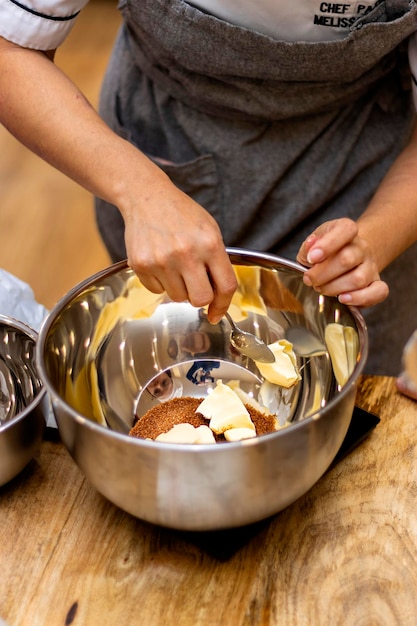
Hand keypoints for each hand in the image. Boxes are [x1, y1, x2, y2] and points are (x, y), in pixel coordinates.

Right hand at [122, 179, 236, 323]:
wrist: (146, 197)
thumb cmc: (181, 214)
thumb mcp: (210, 230)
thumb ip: (218, 261)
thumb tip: (219, 296)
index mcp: (210, 243)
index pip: (226, 286)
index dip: (224, 305)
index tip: (217, 313)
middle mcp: (186, 253)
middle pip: (200, 299)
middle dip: (200, 298)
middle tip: (195, 286)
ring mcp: (161, 260)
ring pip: (177, 297)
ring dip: (179, 288)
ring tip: (176, 266)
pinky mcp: (141, 264)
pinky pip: (157, 291)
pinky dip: (161, 283)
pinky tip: (160, 262)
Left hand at [296, 218, 388, 306]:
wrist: (344, 259)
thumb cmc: (325, 253)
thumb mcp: (312, 244)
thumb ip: (308, 246)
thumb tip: (311, 248)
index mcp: (346, 230)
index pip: (346, 230)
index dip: (327, 244)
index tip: (311, 258)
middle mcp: (362, 247)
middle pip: (347, 259)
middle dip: (322, 274)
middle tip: (310, 280)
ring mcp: (371, 266)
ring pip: (358, 279)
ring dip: (334, 288)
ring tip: (322, 288)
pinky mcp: (376, 284)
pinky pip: (379, 292)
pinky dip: (360, 298)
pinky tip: (343, 299)